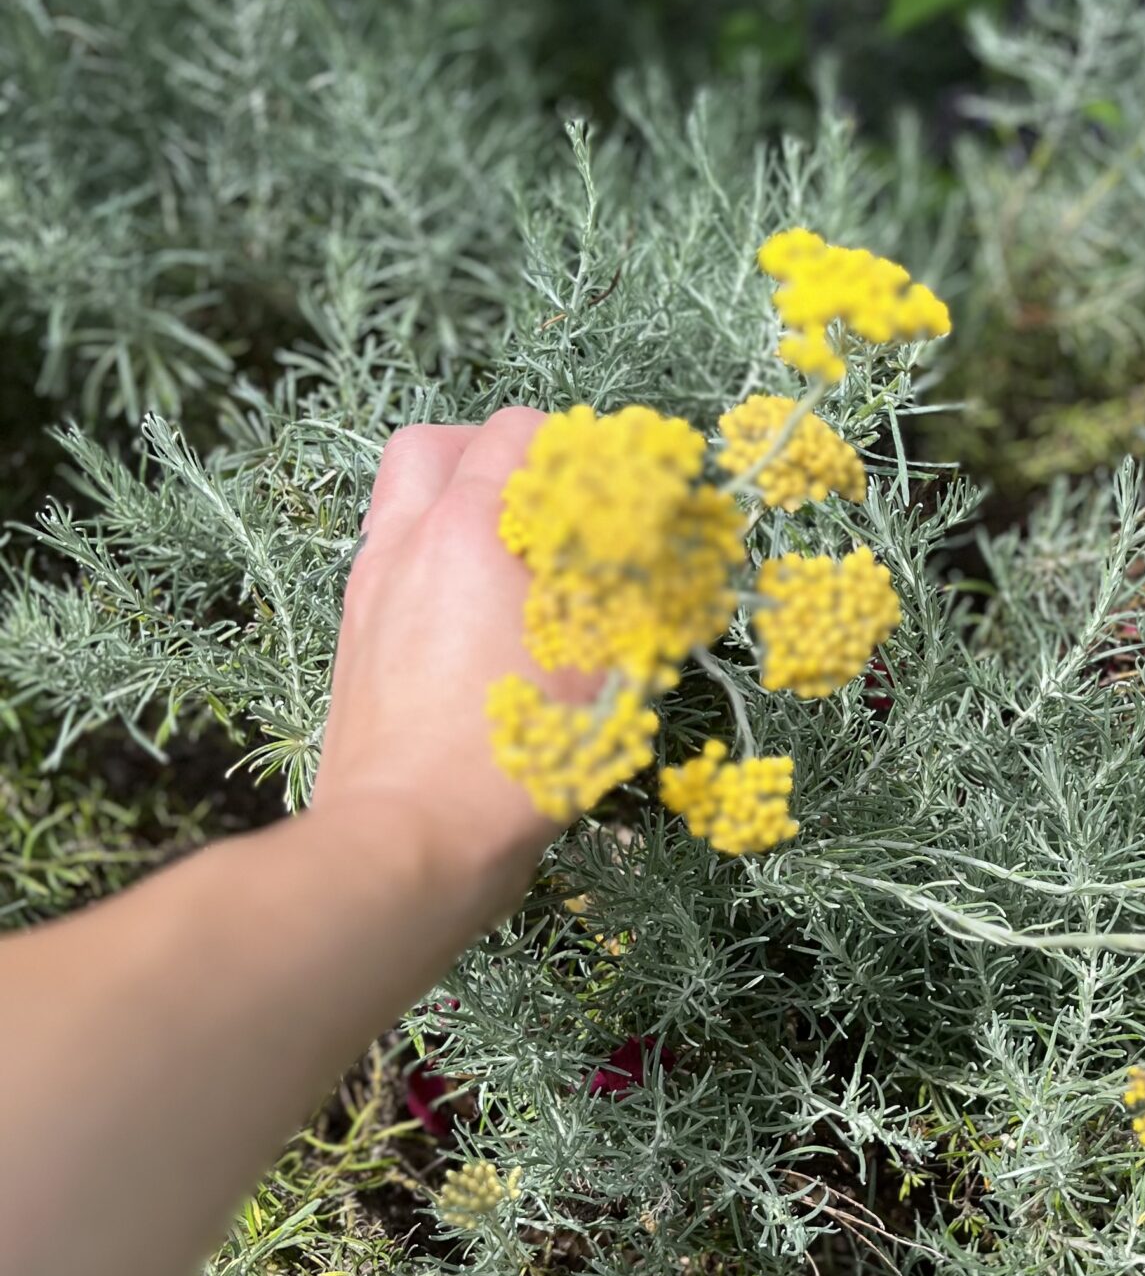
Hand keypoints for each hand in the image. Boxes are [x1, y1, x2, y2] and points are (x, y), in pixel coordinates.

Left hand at [308, 409, 595, 929]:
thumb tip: (659, 553)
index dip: (579, 451)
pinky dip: (430, 557)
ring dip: (454, 500)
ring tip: (510, 553)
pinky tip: (475, 611)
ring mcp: (369, 590)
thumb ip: (631, 595)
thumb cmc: (511, 760)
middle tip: (549, 501)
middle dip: (496, 455)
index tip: (617, 492)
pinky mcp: (353, 638)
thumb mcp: (602, 671)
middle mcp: (408, 544)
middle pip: (437, 444)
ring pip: (401, 498)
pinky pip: (389, 558)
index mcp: (471, 532)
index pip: (521, 434)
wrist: (409, 841)